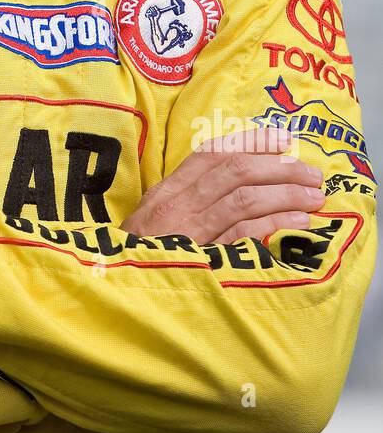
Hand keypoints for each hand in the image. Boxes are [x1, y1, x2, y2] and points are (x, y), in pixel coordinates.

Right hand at [120, 127, 325, 245]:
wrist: (117, 293)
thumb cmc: (140, 260)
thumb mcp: (155, 222)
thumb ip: (188, 202)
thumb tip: (238, 187)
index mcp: (168, 191)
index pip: (213, 154)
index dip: (252, 142)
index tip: (284, 139)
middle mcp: (177, 204)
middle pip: (235, 172)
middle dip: (279, 168)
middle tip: (312, 174)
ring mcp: (189, 231)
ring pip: (244, 198)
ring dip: (286, 193)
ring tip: (314, 197)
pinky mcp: (202, 259)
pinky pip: (244, 234)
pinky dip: (275, 224)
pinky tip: (298, 223)